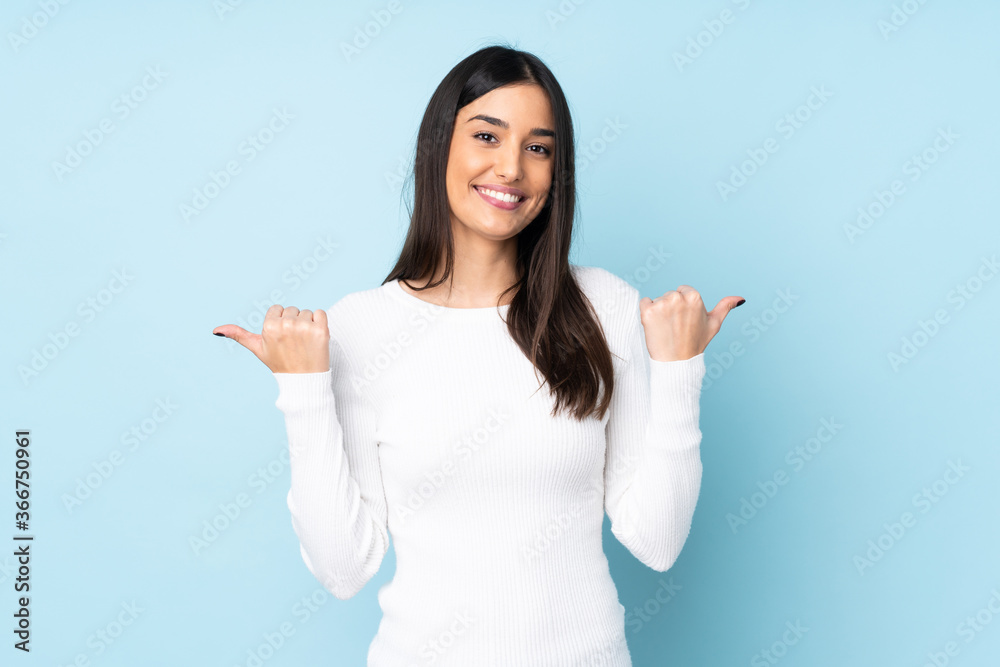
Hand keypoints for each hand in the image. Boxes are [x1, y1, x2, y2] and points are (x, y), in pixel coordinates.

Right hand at [213, 305, 329, 372]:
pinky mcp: (321, 330)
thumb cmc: (280, 363)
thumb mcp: (258, 349)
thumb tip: (216, 330)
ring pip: (306, 312)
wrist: (304, 380)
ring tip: (304, 343)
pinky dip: (320, 322)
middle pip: (292, 310)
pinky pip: (321, 313)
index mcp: (269, 326)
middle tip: (294, 343)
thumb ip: (239, 335)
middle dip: (293, 323)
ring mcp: (304, 327)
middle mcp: (286, 325)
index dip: (280, 323)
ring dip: (307, 324)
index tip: (282, 338)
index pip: (277, 309)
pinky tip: (315, 338)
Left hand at [639, 286, 743, 361]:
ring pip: (658, 299)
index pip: (683, 291)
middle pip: (670, 295)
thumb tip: (740, 298)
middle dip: (672, 308)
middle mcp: (678, 298)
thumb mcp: (714, 324)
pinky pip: (644, 302)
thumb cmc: (696, 343)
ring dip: (660, 311)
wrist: (676, 362)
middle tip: (676, 327)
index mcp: (695, 297)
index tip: (685, 321)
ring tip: (667, 328)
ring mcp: (662, 304)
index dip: (684, 306)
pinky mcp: (647, 312)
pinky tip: (655, 326)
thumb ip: (725, 307)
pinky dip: (647, 312)